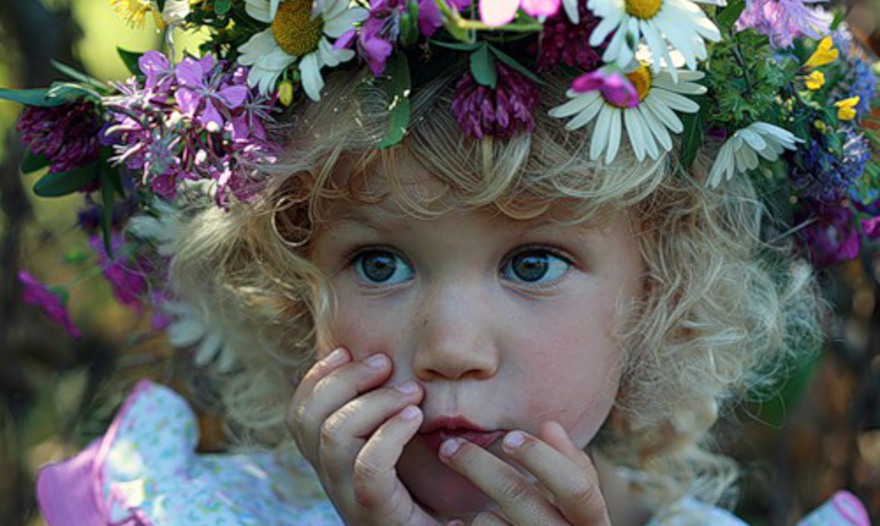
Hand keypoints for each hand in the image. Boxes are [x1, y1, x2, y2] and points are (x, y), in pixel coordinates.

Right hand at [287, 348, 440, 525]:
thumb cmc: (434, 498)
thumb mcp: (403, 452)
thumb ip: (385, 418)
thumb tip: (382, 365)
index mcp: (332, 464)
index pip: (299, 417)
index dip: (314, 378)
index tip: (345, 350)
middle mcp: (333, 481)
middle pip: (308, 420)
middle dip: (344, 379)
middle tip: (385, 364)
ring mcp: (350, 499)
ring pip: (334, 436)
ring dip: (374, 401)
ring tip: (412, 393)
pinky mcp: (377, 513)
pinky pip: (369, 466)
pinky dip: (391, 432)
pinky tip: (416, 418)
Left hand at [438, 421, 610, 525]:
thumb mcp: (578, 507)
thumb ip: (570, 467)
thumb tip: (550, 425)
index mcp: (594, 524)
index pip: (576, 487)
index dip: (542, 458)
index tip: (509, 435)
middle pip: (521, 499)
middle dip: (481, 467)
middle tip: (450, 448)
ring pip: (492, 523)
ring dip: (479, 513)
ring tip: (475, 513)